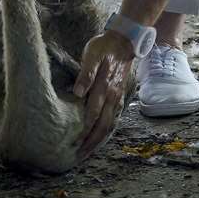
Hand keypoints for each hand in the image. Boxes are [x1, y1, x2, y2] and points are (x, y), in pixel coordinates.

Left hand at [72, 31, 134, 159]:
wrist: (124, 40)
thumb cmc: (104, 46)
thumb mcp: (92, 54)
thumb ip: (86, 74)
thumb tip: (78, 93)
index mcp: (104, 87)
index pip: (92, 115)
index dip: (84, 131)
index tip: (74, 144)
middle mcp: (112, 96)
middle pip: (102, 125)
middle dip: (91, 142)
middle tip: (79, 156)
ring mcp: (117, 98)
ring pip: (109, 124)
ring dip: (99, 139)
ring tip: (89, 151)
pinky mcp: (119, 96)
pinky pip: (114, 118)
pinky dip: (107, 131)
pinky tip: (101, 137)